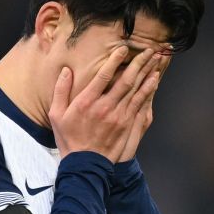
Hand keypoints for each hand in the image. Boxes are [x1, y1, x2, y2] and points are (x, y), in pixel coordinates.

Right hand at [51, 45, 162, 161]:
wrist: (84, 164)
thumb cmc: (69, 138)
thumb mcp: (56, 114)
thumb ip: (61, 90)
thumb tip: (66, 71)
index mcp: (86, 102)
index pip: (103, 76)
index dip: (115, 60)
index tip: (124, 49)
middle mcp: (104, 107)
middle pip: (125, 80)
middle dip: (138, 63)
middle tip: (148, 50)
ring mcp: (117, 116)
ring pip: (136, 90)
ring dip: (147, 73)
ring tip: (156, 59)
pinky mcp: (126, 124)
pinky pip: (139, 103)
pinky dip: (148, 90)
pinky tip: (154, 80)